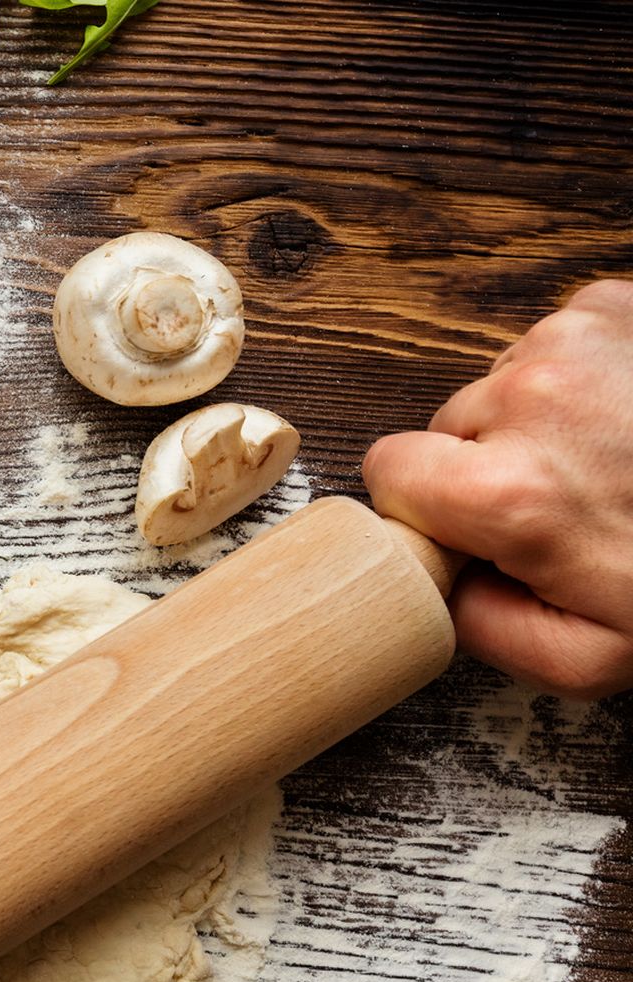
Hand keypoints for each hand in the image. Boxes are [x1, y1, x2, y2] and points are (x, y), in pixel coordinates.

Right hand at [363, 279, 632, 698]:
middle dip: (488, 464)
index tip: (487, 533)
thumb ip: (477, 630)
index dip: (433, 509)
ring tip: (612, 459)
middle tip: (570, 505)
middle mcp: (532, 399)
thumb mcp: (585, 660)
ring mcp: (574, 339)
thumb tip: (437, 586)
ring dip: (540, 421)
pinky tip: (628, 419)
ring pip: (501, 383)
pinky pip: (553, 345)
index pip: (389, 471)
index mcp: (508, 490)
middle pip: (447, 426)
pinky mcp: (612, 305)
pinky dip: (582, 380)